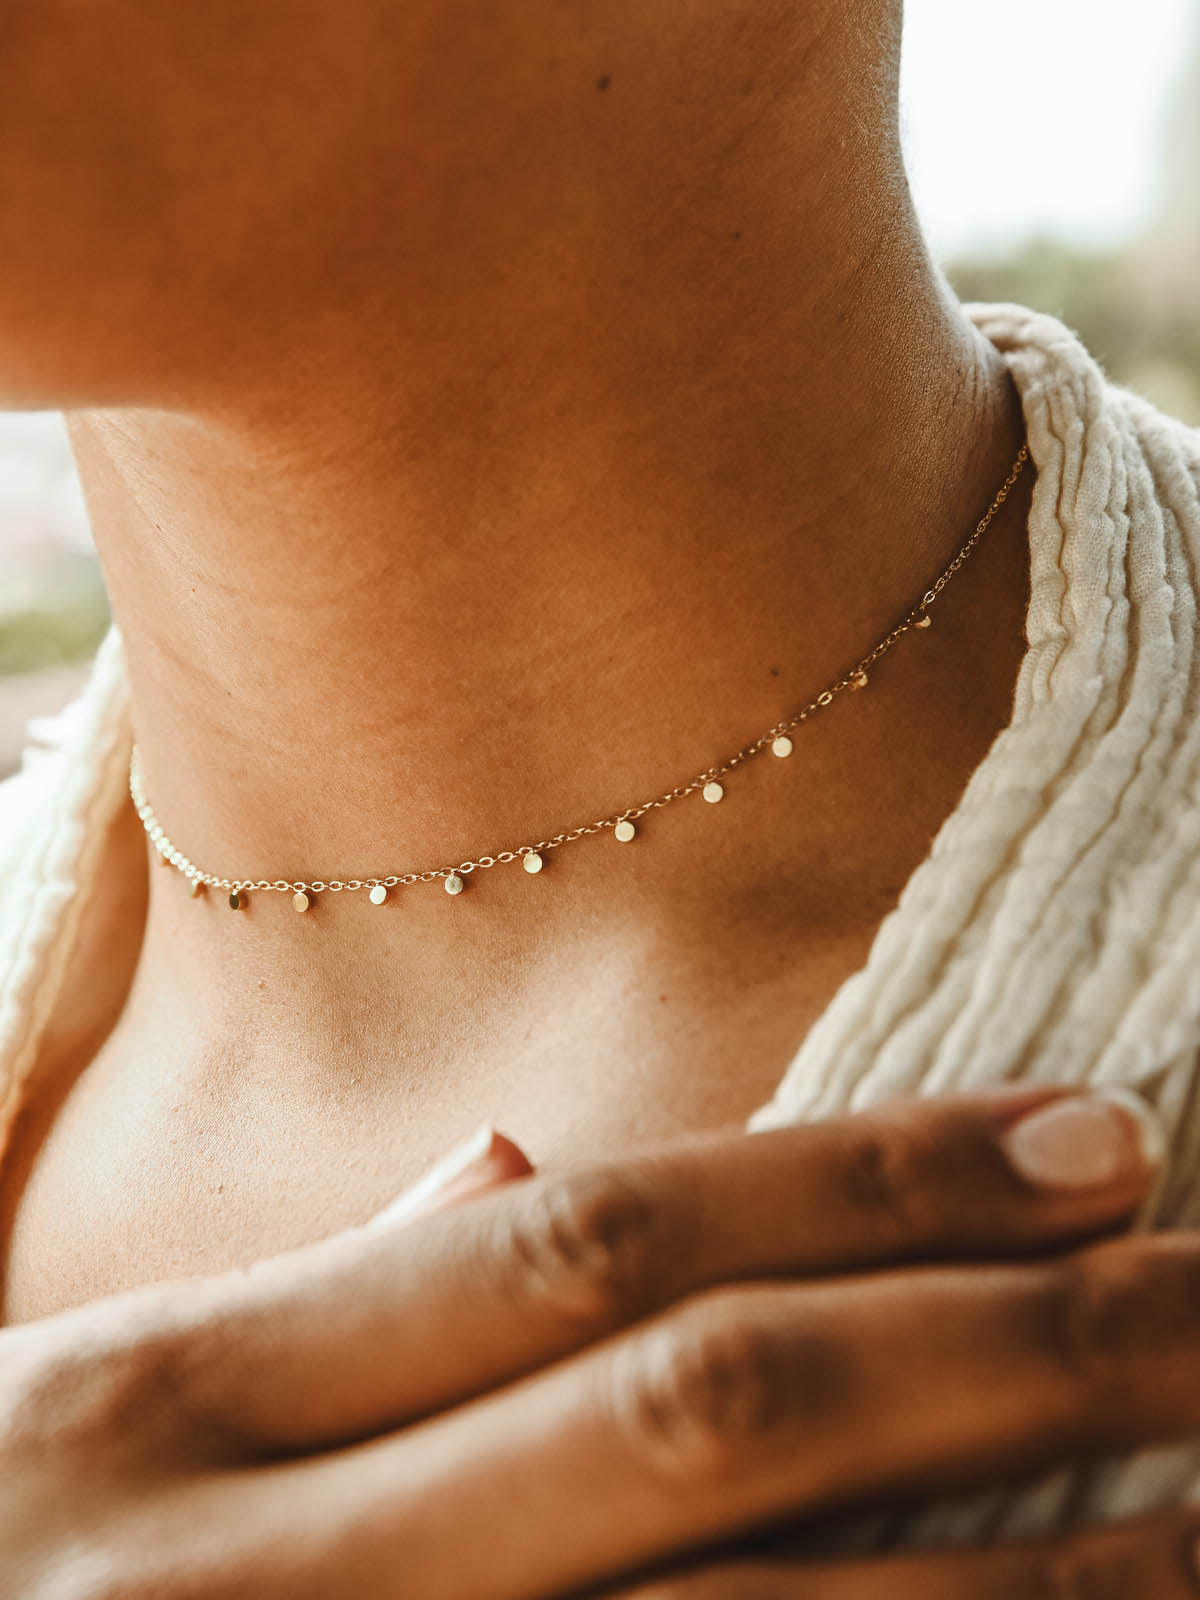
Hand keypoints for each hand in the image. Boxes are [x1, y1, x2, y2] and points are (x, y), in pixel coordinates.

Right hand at [5, 1086, 1197, 1598]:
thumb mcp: (85, 1409)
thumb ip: (334, 1300)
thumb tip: (544, 1174)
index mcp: (183, 1395)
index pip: (603, 1244)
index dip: (866, 1182)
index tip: (1092, 1134)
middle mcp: (266, 1577)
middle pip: (715, 1422)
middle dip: (1004, 1348)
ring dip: (1025, 1595)